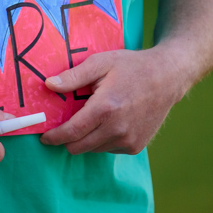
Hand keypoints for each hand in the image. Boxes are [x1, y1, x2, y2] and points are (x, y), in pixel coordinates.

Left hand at [39, 48, 185, 154]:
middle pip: (79, 147)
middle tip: (63, 126)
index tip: (44, 137)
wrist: (167, 77)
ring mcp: (128, 140)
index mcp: (105, 109)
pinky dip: (102, 140)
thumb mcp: (100, 63)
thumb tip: (48, 85)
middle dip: (67, 139)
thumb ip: (73, 77)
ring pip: (93, 149)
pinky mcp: (136, 146)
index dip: (54, 137)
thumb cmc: (131, 67)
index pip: (71, 132)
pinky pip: (108, 149)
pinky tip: (109, 121)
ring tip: (92, 117)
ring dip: (86, 139)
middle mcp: (117, 129)